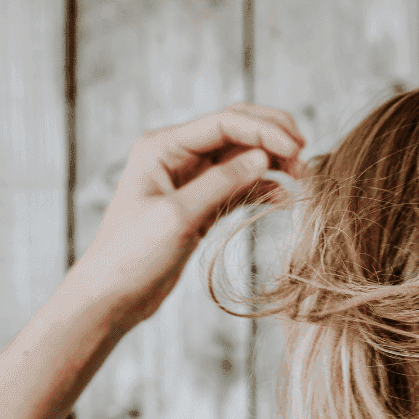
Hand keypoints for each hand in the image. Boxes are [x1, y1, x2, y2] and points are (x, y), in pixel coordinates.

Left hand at [73, 102, 306, 333]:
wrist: (112, 296)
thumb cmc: (133, 255)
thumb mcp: (178, 216)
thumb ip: (220, 183)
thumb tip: (262, 158)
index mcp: (163, 146)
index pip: (224, 122)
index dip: (264, 130)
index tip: (297, 148)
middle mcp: (176, 156)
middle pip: (235, 132)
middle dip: (272, 139)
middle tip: (306, 155)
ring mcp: (188, 181)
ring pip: (240, 160)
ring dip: (271, 165)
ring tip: (302, 178)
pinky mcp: (198, 207)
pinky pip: (236, 188)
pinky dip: (260, 190)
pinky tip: (282, 199)